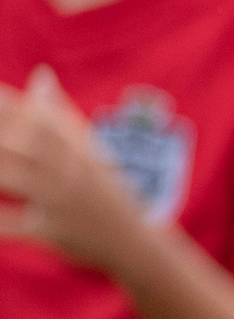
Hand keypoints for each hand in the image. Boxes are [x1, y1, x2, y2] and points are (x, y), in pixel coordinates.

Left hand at [0, 66, 151, 272]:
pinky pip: (17, 227)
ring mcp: (62, 203)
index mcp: (78, 150)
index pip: (42, 122)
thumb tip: (41, 74)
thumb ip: (60, 114)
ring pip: (16, 180)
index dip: (13, 108)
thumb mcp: (89, 153)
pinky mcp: (53, 233)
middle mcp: (71, 173)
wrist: (136, 244)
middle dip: (0, 133)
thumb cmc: (104, 192)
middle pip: (28, 145)